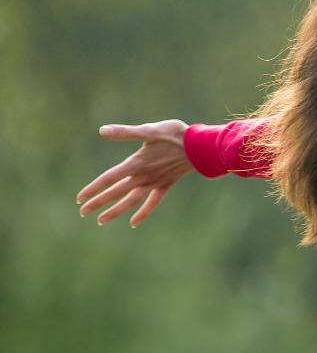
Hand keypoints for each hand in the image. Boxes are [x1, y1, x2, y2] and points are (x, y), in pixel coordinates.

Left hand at [77, 119, 194, 226]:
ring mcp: (155, 183)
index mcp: (136, 163)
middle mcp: (143, 176)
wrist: (200, 146)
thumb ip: (125, 133)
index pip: (109, 178)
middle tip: (83, 212)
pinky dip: (143, 212)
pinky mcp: (166, 185)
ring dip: (116, 210)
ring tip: (101, 220)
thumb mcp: (149, 130)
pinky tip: (133, 222)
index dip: (94, 188)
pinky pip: (153, 202)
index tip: (79, 199)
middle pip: (116, 192)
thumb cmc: (174, 135)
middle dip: (99, 202)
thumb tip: (102, 130)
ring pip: (131, 200)